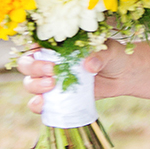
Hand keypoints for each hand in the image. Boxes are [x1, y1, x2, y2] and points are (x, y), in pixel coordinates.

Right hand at [17, 42, 131, 112]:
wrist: (122, 76)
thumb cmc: (113, 55)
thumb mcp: (109, 50)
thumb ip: (99, 55)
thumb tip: (89, 65)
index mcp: (58, 43)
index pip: (36, 43)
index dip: (34, 49)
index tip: (49, 56)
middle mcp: (50, 61)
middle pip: (26, 64)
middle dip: (34, 68)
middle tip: (52, 72)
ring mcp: (51, 80)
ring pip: (29, 83)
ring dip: (35, 86)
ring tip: (51, 86)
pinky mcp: (57, 98)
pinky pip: (39, 103)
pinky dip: (36, 105)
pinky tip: (43, 105)